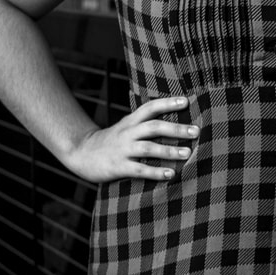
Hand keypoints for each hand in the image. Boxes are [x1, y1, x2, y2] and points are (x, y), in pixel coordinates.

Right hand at [63, 94, 196, 183]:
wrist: (80, 153)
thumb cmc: (110, 142)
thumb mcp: (124, 128)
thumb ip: (143, 125)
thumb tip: (172, 125)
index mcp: (130, 122)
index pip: (150, 108)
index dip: (167, 103)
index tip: (186, 100)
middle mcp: (127, 133)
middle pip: (153, 127)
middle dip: (176, 129)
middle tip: (196, 131)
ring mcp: (122, 150)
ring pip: (148, 148)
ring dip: (169, 150)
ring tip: (188, 153)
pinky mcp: (118, 167)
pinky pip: (139, 170)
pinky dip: (156, 172)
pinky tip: (171, 174)